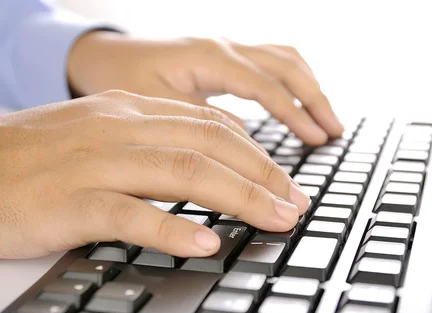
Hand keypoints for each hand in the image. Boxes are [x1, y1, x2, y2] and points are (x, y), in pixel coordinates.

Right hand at [0, 90, 310, 259]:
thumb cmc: (37, 160)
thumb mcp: (101, 135)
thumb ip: (151, 143)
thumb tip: (205, 164)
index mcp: (130, 113)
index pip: (210, 125)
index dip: (257, 154)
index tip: (284, 181)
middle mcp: (121, 129)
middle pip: (210, 145)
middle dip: (263, 176)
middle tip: (296, 204)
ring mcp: (98, 163)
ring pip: (184, 172)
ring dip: (240, 198)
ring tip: (275, 219)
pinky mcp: (73, 202)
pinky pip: (132, 213)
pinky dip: (174, 227)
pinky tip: (207, 243)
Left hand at [67, 33, 343, 144]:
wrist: (98, 55)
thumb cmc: (118, 79)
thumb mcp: (152, 106)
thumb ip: (197, 123)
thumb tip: (241, 145)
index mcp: (208, 57)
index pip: (266, 86)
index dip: (294, 116)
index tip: (315, 141)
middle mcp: (223, 47)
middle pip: (286, 67)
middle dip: (314, 101)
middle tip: (333, 135)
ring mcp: (226, 49)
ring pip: (284, 59)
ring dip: (310, 89)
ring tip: (328, 124)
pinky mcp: (224, 58)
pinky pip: (271, 63)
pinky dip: (292, 84)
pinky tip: (298, 106)